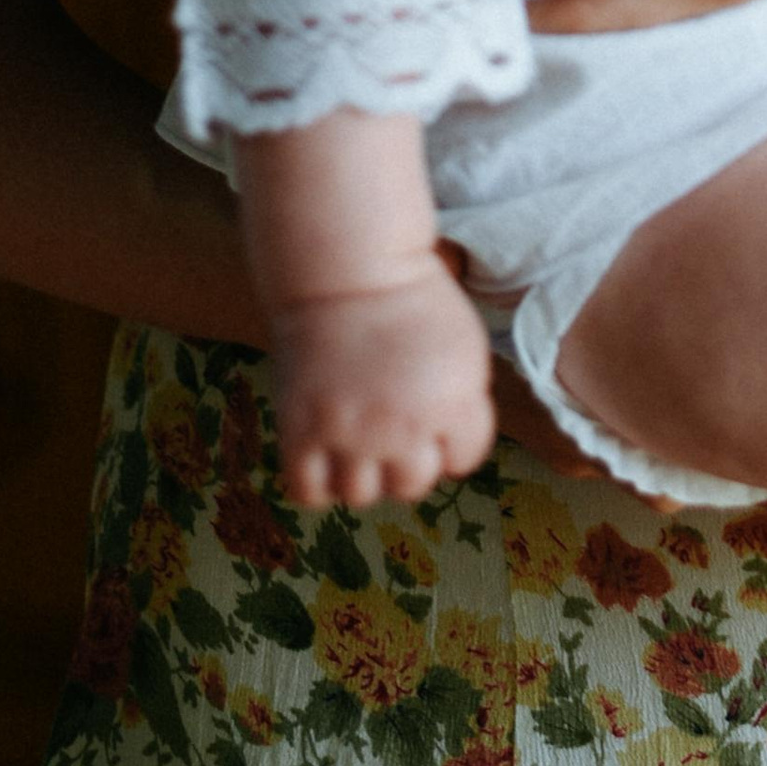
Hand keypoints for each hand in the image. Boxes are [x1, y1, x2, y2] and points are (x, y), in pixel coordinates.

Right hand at [268, 269, 496, 508]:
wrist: (346, 270)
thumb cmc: (411, 299)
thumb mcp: (464, 346)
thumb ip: (464, 401)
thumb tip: (449, 449)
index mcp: (455, 403)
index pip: (464, 459)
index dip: (451, 440)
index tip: (434, 417)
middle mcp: (405, 428)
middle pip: (413, 485)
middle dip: (406, 459)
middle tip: (391, 427)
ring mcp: (350, 433)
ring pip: (361, 495)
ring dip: (360, 471)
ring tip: (355, 438)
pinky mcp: (302, 430)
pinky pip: (309, 491)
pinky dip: (316, 482)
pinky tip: (322, 450)